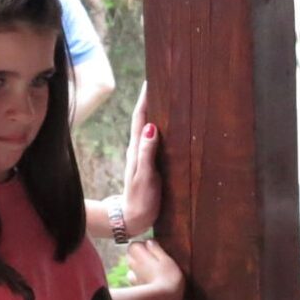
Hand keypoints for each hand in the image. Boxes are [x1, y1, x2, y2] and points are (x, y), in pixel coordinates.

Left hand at [119, 82, 159, 236]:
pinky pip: (155, 141)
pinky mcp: (149, 164)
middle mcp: (139, 150)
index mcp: (137, 149)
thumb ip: (147, 153)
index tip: (150, 81)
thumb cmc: (140, 199)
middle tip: (161, 83)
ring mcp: (143, 157)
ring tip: (166, 98)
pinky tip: (167, 127)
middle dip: (151, 101)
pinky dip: (160, 129)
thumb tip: (150, 127)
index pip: (141, 119)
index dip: (145, 100)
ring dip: (155, 113)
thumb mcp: (145, 176)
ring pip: (149, 129)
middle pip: (144, 119)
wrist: (132, 219)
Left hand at [123, 239, 182, 293]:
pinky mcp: (136, 288)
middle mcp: (133, 265)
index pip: (133, 245)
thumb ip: (156, 249)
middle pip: (131, 256)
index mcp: (140, 255)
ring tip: (153, 271)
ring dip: (139, 267)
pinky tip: (151, 282)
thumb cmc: (168, 278)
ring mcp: (133, 278)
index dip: (143, 245)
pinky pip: (135, 279)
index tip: (154, 249)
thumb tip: (149, 242)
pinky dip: (140, 278)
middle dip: (139, 255)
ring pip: (132, 268)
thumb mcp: (167, 259)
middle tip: (154, 259)